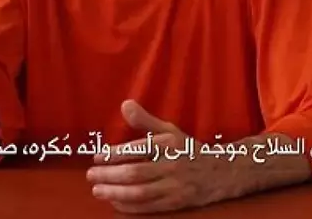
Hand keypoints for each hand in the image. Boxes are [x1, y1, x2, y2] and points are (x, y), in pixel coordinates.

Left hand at [87, 101, 231, 213]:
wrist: (220, 172)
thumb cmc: (188, 150)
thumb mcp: (170, 131)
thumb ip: (145, 120)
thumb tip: (125, 105)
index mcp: (168, 145)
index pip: (136, 150)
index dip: (114, 154)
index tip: (97, 157)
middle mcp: (172, 165)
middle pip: (135, 173)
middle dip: (110, 175)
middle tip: (91, 175)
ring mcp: (175, 186)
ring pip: (140, 192)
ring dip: (116, 192)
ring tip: (97, 190)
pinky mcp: (176, 203)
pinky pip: (149, 207)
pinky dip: (129, 206)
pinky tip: (115, 202)